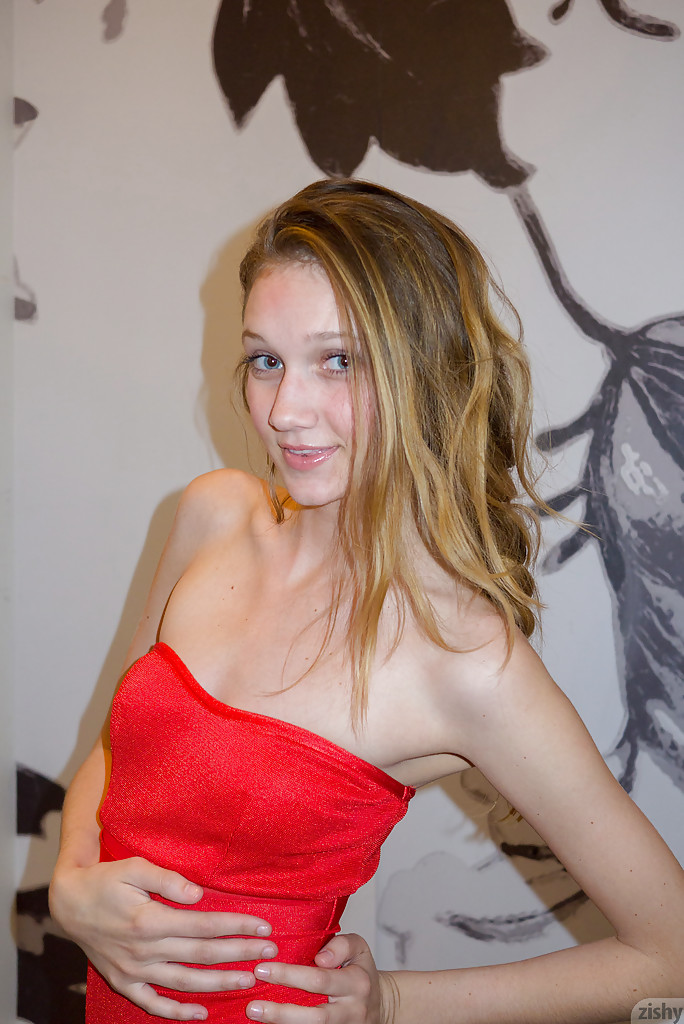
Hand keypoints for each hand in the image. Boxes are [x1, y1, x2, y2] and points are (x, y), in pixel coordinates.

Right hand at [49, 857, 277, 1019]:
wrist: (68, 902)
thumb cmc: (106, 880)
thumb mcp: (134, 868)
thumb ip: (167, 879)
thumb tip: (198, 894)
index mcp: (149, 920)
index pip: (204, 926)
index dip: (236, 926)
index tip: (263, 926)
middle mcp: (144, 950)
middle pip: (202, 955)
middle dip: (239, 954)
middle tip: (269, 953)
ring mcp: (133, 971)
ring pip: (184, 982)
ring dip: (219, 983)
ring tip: (249, 981)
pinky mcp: (124, 982)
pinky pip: (153, 1004)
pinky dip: (177, 1013)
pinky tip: (201, 1015)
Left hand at [245, 933, 395, 1023]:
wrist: (379, 1004)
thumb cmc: (361, 972)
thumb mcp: (359, 948)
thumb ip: (341, 944)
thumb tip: (320, 958)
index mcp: (357, 982)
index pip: (320, 979)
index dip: (290, 975)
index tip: (263, 968)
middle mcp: (351, 1010)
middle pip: (315, 1016)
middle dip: (281, 1012)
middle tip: (252, 1004)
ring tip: (255, 1015)